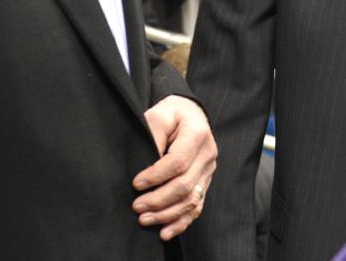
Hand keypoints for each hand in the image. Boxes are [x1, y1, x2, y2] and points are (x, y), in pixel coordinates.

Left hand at [132, 95, 217, 240]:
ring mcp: (209, 171)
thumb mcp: (160, 114)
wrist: (190, 114)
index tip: (136, 183)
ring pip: (191, 200)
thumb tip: (145, 164)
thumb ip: (153, 134)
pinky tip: (165, 231)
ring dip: (167, 214)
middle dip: (159, 200)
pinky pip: (196, 207)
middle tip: (136, 206)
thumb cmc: (172, 114)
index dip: (156, 176)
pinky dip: (181, 222)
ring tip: (144, 219)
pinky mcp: (205, 183)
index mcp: (198, 134)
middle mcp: (208, 154)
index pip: (178, 161)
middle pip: (185, 185)